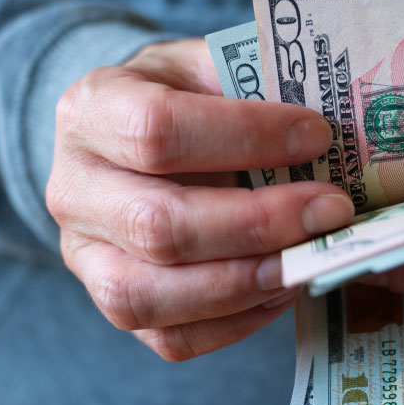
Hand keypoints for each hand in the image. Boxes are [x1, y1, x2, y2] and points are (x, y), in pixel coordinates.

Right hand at [46, 38, 353, 360]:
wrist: (134, 139)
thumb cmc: (183, 101)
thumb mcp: (208, 68)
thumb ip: (253, 87)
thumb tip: (325, 134)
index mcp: (92, 111)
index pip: (157, 130)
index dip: (244, 137)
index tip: (315, 136)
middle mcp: (73, 189)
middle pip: (158, 225)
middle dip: (259, 224)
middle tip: (330, 210)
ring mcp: (84, 256)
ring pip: (152, 295)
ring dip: (247, 283)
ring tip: (308, 259)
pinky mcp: (113, 301)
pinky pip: (171, 336)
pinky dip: (237, 322)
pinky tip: (282, 288)